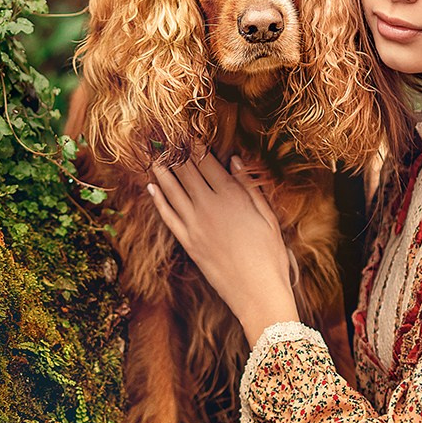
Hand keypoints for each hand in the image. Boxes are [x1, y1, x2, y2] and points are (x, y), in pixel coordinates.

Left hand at [146, 153, 299, 345]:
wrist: (258, 291)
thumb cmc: (270, 255)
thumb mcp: (267, 217)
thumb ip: (250, 187)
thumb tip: (235, 161)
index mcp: (232, 195)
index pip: (206, 161)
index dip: (193, 144)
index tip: (183, 130)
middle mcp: (209, 206)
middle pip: (186, 171)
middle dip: (173, 151)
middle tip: (160, 136)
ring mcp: (195, 225)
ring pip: (172, 190)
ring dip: (160, 170)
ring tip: (151, 154)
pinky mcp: (188, 242)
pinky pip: (167, 216)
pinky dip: (158, 200)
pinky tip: (151, 187)